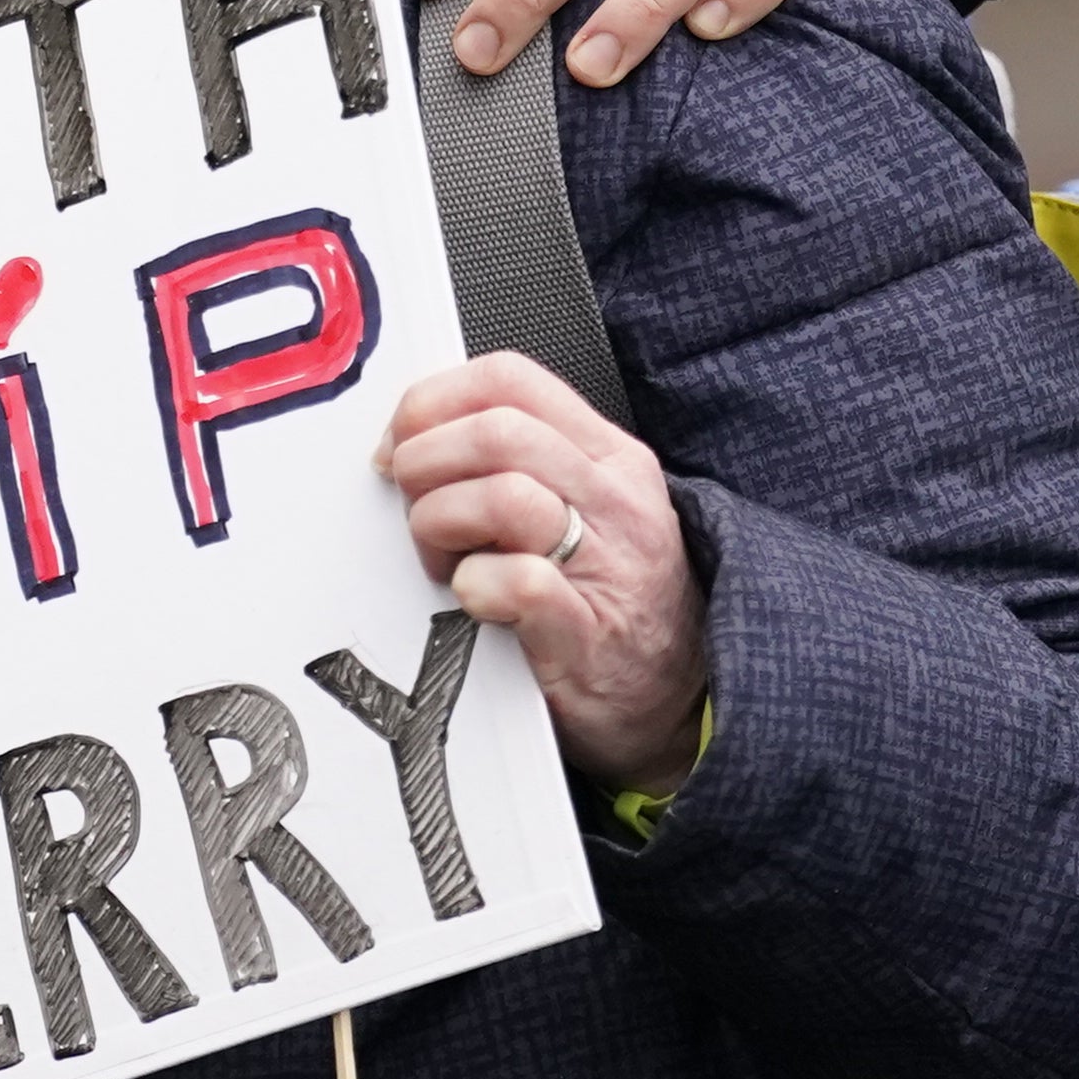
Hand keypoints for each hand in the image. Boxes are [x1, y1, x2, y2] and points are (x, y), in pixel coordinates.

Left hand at [379, 354, 709, 796]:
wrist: (680, 699)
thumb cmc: (617, 601)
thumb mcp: (588, 506)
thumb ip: (522, 462)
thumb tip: (419, 433)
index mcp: (607, 456)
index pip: (508, 379)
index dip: (431, 401)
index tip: (398, 442)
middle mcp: (613, 500)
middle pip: (495, 430)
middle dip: (424, 463)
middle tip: (414, 507)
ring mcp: (607, 566)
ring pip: (503, 494)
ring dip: (441, 523)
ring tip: (444, 561)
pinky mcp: (587, 636)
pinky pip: (520, 583)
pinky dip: (476, 585)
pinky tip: (474, 600)